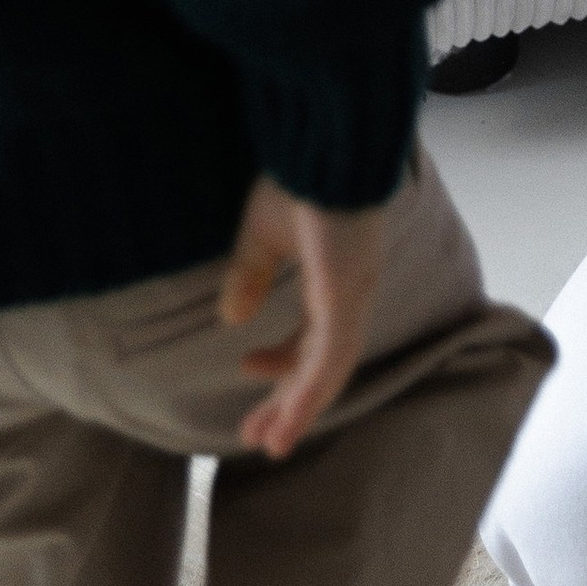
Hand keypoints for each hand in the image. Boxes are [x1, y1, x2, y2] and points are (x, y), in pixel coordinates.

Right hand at [219, 177, 389, 457]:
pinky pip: (331, 353)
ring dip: (301, 409)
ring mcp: (354, 294)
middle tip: (260, 439)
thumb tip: (233, 320)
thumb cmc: (299, 175)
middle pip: (325, 365)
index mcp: (337, 280)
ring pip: (331, 369)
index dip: (283, 362)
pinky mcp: (346, 291)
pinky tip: (291, 416)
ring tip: (272, 445)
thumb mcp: (261, 234)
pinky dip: (312, 388)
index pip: (315, 339)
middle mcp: (353, 294)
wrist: (324, 140)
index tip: (244, 364)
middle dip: (291, 404)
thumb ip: (250, 275)